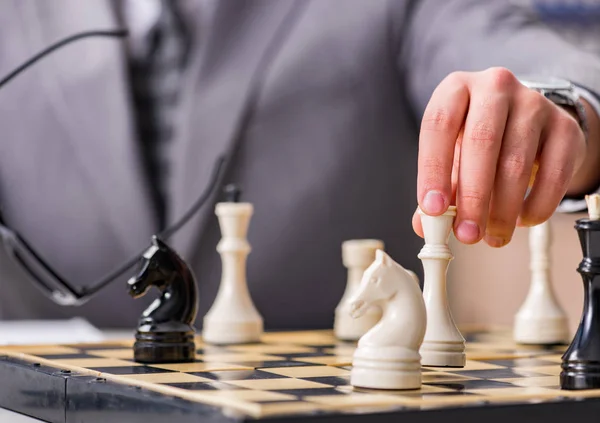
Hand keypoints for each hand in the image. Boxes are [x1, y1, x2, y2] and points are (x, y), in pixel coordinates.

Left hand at [412, 67, 586, 246]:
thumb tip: (425, 226)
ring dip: (502, 210)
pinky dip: (536, 206)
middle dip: (472, 197)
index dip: (433, 170)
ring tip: (492, 236)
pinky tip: (521, 221)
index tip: (433, 209)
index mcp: (456, 89)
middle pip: (481, 142)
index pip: (438, 125)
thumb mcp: (451, 156)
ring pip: (516, 163)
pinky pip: (553, 175)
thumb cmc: (478, 140)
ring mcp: (534, 103)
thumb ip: (437, 189)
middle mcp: (494, 86)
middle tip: (467, 234)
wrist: (528, 122)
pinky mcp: (565, 126)